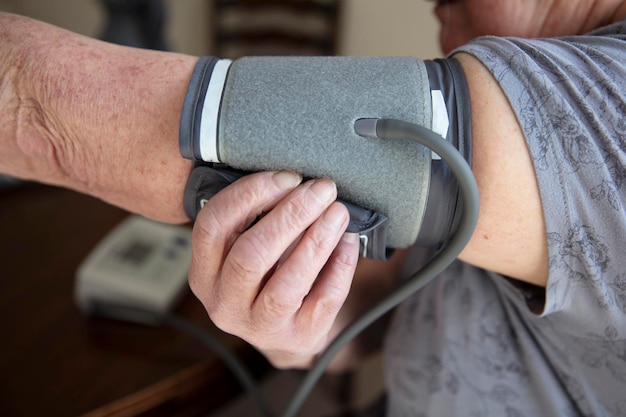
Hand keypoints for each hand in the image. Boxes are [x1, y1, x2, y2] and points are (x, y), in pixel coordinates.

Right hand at [188, 171, 359, 367]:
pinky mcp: (298, 337)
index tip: (287, 177)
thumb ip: (256, 217)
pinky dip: (341, 266)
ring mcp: (260, 326)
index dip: (249, 195)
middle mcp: (225, 303)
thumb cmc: (268, 275)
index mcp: (205, 273)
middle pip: (251, 255)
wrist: (288, 330)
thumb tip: (296, 180)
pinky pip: (323, 299)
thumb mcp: (246, 247)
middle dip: (290, 215)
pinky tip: (349, 240)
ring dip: (317, 240)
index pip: (213, 225)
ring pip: (288, 282)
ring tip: (338, 211)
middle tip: (321, 189)